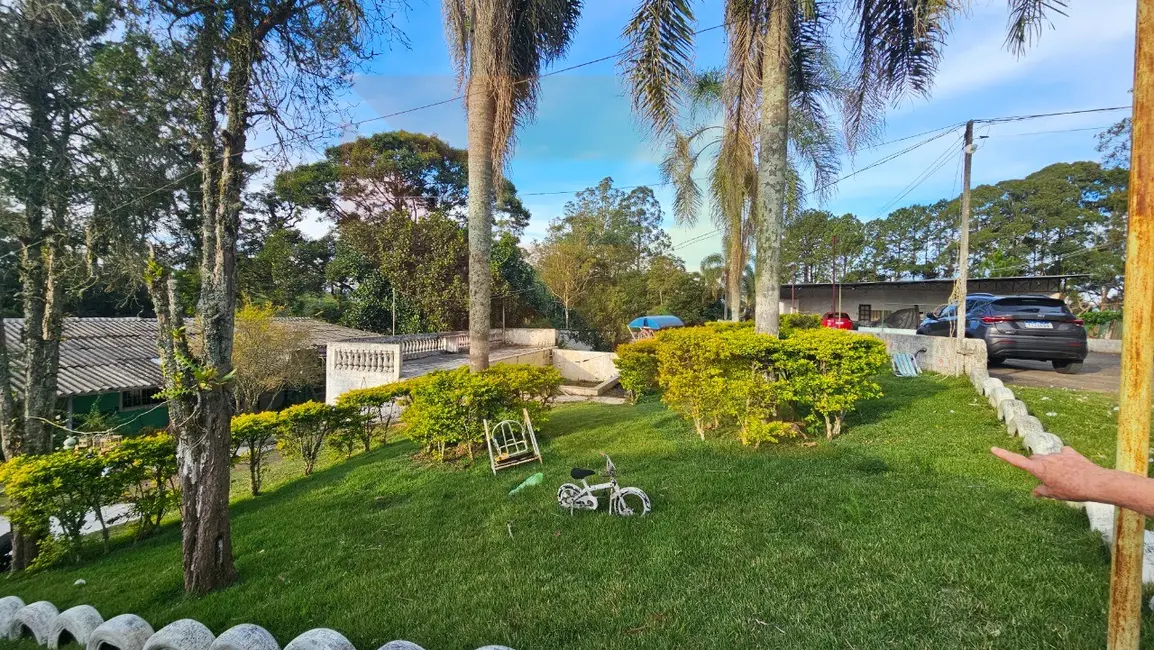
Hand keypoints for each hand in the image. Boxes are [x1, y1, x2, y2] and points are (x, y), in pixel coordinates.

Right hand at [991, 446, 1113, 500]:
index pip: (1017, 461)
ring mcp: (1058, 454)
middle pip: (1034, 459)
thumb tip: (1035, 491)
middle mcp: (1046, 459)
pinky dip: (1064, 459)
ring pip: (1049, 458)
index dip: (1004, 455)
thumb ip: (1042, 491)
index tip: (992, 449)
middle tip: (1044, 479)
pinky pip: (1063, 453)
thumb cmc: (1073, 490)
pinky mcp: (1071, 453)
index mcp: (1039, 469)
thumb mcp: (1055, 494)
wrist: (1095, 482)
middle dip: (1036, 466)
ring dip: (1051, 465)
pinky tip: (1072, 467)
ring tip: (1064, 478)